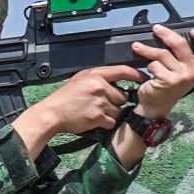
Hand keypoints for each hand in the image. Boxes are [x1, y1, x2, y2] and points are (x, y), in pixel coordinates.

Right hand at [14, 64, 141, 156]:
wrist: (50, 114)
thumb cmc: (64, 98)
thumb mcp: (79, 79)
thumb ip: (98, 77)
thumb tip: (118, 79)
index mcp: (94, 75)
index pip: (123, 71)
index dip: (137, 74)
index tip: (144, 78)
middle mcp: (98, 87)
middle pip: (122, 96)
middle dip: (114, 102)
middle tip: (99, 104)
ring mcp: (98, 102)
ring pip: (118, 109)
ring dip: (109, 113)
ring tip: (94, 112)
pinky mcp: (97, 117)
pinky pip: (111, 121)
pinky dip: (105, 123)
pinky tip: (93, 120)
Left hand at [131, 24, 193, 119]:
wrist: (156, 105)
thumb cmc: (168, 85)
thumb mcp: (181, 71)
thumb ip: (182, 56)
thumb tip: (171, 36)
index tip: (193, 30)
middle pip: (181, 45)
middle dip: (167, 34)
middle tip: (156, 28)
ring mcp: (181, 76)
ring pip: (162, 54)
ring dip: (147, 50)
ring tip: (137, 47)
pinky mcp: (168, 81)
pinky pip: (154, 65)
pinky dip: (148, 66)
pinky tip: (147, 72)